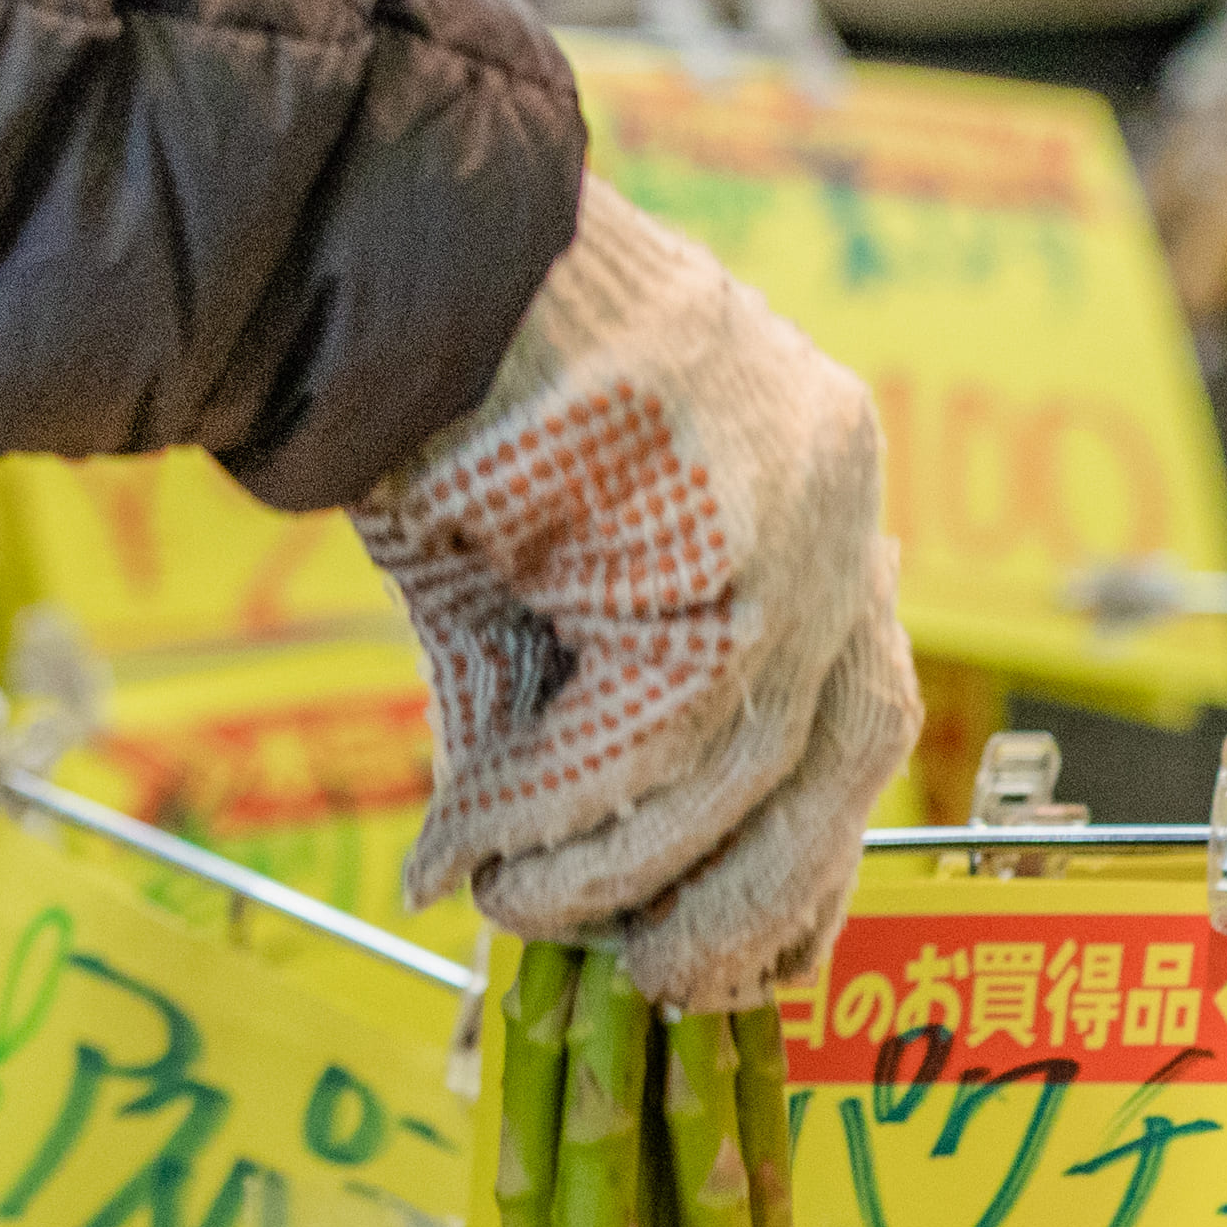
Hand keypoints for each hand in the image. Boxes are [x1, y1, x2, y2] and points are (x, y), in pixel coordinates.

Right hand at [364, 182, 924, 1011]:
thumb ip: (566, 731)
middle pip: (851, 753)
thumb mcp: (526, 591)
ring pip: (751, 759)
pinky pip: (665, 727)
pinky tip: (494, 847)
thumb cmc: (435, 407)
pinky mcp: (725, 530)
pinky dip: (573, 808)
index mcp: (817, 499)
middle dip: (753, 896)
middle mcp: (839, 499)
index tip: (748, 957)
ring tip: (527, 907)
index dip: (808, 860)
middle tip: (654, 980)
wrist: (365, 246)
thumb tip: (518, 893)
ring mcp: (799, 507)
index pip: (861, 719)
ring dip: (627, 867)